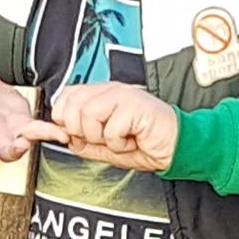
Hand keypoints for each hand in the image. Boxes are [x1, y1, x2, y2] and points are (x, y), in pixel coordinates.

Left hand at [46, 81, 180, 172]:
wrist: (174, 147)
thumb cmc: (145, 143)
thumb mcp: (105, 146)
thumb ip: (83, 140)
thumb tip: (64, 136)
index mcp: (101, 95)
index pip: (65, 97)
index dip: (65, 120)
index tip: (80, 135)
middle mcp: (110, 91)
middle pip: (71, 105)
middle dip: (81, 131)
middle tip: (102, 139)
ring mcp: (123, 95)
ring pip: (87, 115)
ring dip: (101, 138)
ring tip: (119, 139)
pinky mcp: (134, 105)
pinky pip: (110, 129)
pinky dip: (119, 144)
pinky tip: (132, 140)